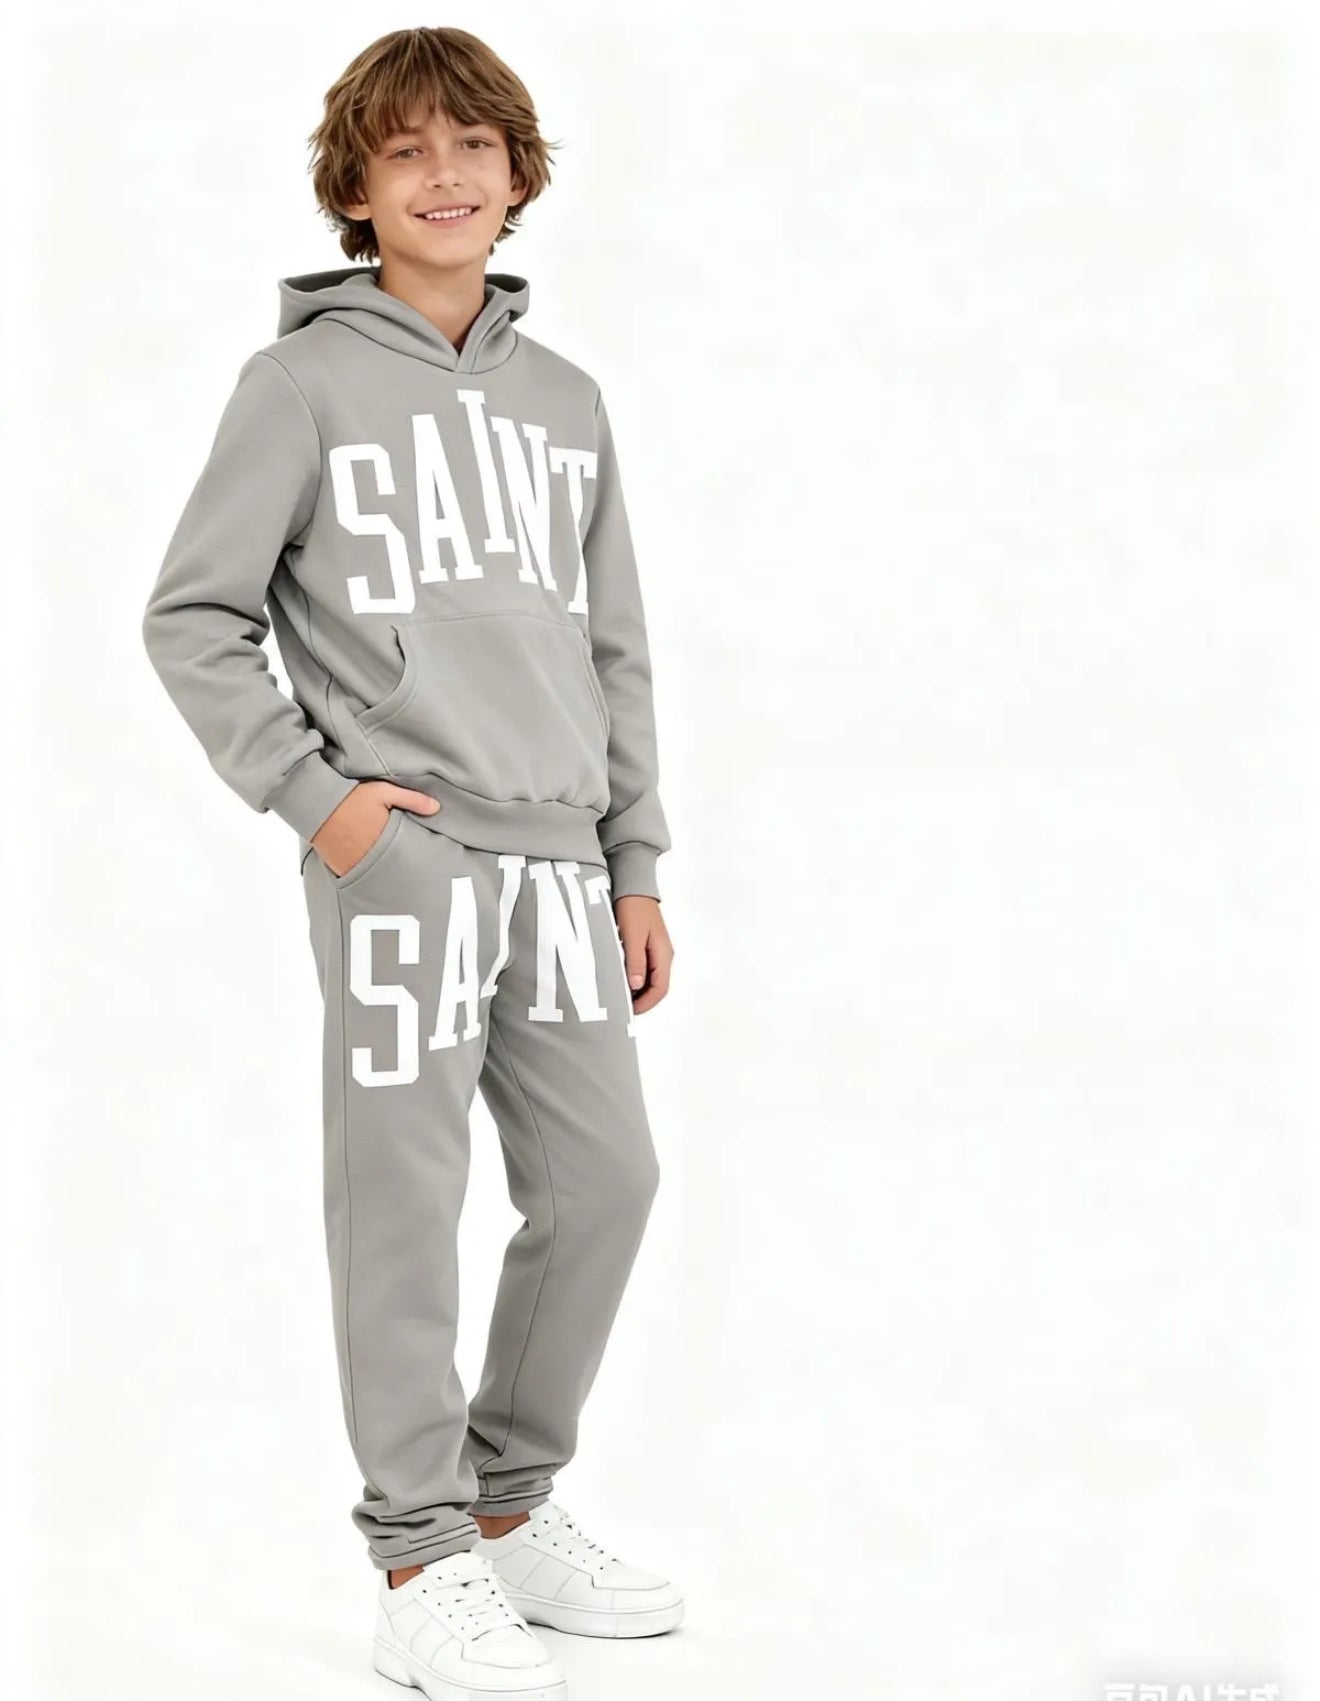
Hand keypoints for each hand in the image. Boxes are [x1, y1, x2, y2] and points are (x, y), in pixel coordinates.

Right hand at [312, 780, 439, 877]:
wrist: (317, 804)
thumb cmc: (352, 796)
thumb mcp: (383, 792)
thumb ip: (412, 800)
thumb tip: (437, 808)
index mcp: (385, 838)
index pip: (408, 854)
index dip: (417, 858)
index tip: (425, 860)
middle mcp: (371, 855)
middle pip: (394, 870)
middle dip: (403, 871)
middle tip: (415, 878)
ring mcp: (354, 864)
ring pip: (377, 877)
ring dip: (384, 874)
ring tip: (394, 873)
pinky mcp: (341, 869)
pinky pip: (358, 878)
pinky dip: (366, 876)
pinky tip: (372, 871)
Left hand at [614, 895, 672, 1013]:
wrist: (633, 886)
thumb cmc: (633, 907)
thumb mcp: (632, 935)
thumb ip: (635, 961)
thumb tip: (637, 986)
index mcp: (663, 954)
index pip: (660, 988)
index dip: (646, 1004)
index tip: (630, 1011)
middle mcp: (663, 955)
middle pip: (657, 987)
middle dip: (642, 1000)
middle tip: (622, 1007)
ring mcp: (656, 951)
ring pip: (651, 979)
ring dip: (638, 990)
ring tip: (620, 995)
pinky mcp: (647, 946)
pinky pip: (645, 968)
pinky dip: (635, 978)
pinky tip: (621, 979)